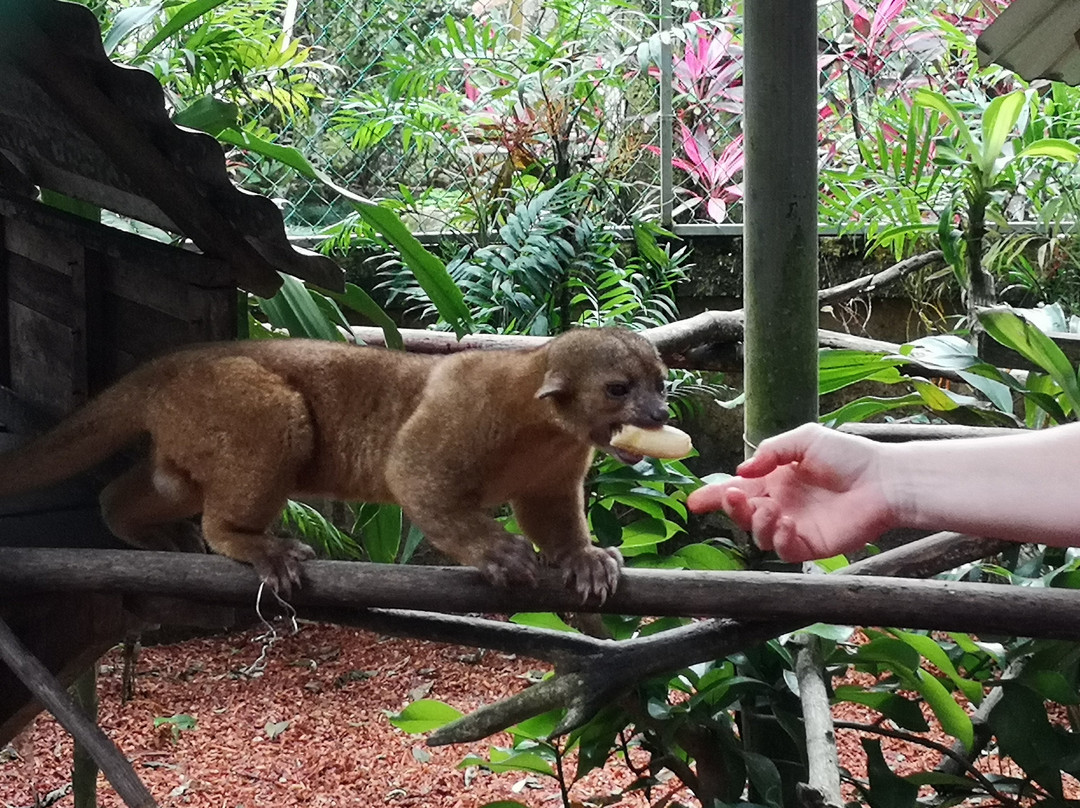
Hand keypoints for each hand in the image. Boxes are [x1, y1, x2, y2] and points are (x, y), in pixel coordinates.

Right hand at [687, 423, 894, 561]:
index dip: (714, 496)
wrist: (884, 480)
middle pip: (742, 514)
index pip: (738, 489)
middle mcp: (781, 504)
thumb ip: (770, 451)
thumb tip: (741, 471)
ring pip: (758, 535)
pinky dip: (778, 539)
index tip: (694, 501)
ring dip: (756, 523)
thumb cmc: (849, 456)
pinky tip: (786, 524)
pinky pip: (783, 550)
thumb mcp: (805, 439)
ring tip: (770, 510)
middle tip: (732, 497)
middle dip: (730, 507)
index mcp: (775, 480)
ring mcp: (794, 526)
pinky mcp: (810, 545)